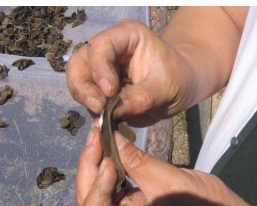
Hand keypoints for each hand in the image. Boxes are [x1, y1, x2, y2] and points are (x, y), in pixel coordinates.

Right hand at [66, 19, 195, 126]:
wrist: (178, 89)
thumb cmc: (177, 79)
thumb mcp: (165, 89)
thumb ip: (140, 98)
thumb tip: (113, 111)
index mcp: (127, 36)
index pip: (101, 46)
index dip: (100, 69)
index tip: (110, 92)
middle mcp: (109, 49)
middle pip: (79, 62)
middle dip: (84, 87)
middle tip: (98, 108)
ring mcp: (101, 68)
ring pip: (78, 80)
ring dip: (85, 99)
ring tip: (102, 114)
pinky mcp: (100, 86)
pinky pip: (86, 96)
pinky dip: (91, 108)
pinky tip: (104, 117)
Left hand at [76, 126, 256, 205]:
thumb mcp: (169, 182)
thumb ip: (138, 162)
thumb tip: (114, 138)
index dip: (94, 186)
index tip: (104, 156)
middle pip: (89, 199)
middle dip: (90, 167)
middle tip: (95, 137)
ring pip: (96, 190)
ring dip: (96, 163)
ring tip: (99, 138)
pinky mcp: (130, 202)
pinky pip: (111, 184)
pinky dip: (109, 165)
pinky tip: (111, 147)